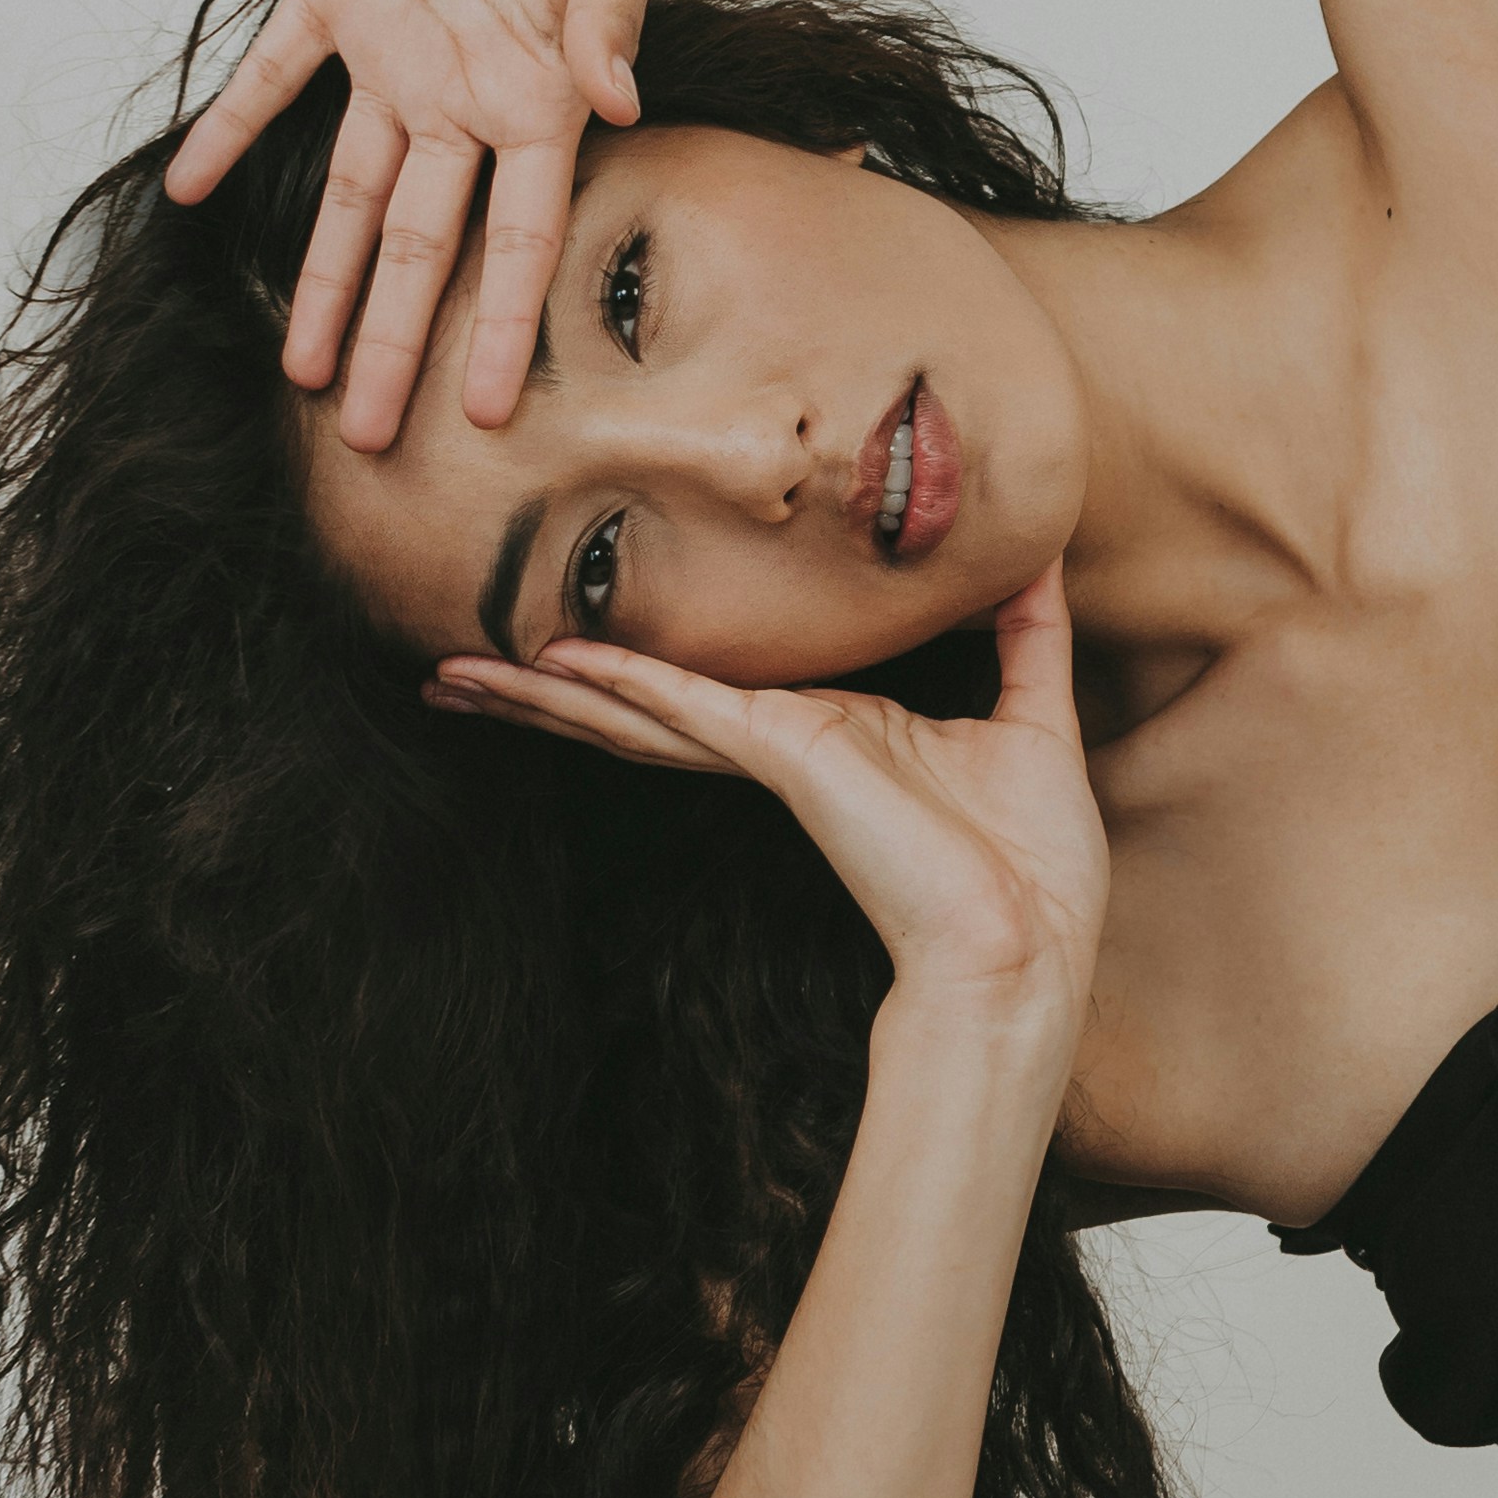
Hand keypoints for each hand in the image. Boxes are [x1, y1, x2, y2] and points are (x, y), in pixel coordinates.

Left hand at [167, 0, 683, 446]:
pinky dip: (229, 132)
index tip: (486, 414)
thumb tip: (616, 102)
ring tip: (292, 366)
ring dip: (316, 275)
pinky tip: (186, 190)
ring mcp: (396, 49)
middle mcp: (466, 95)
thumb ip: (604, 25)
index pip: (517, 243)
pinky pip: (272, 78)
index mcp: (541, 100)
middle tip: (364, 433)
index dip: (498, 330)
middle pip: (420, 247)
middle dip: (390, 340)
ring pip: (347, 191)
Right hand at [431, 568, 1111, 1041]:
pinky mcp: (788, 759)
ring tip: (456, 673)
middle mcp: (787, 747)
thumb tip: (1041, 551)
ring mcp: (778, 755)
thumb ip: (1026, 632)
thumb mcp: (1032, 719)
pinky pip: (689, 708)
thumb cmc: (1031, 864)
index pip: (712, 697)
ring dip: (548, 692)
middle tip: (461, 668)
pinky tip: (552, 665)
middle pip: (644, 707)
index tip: (572, 648)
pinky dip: (623, 682)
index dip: (638, 675)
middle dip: (554, 691)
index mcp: (834, 736)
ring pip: (638, 712)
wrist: (1027, 946)